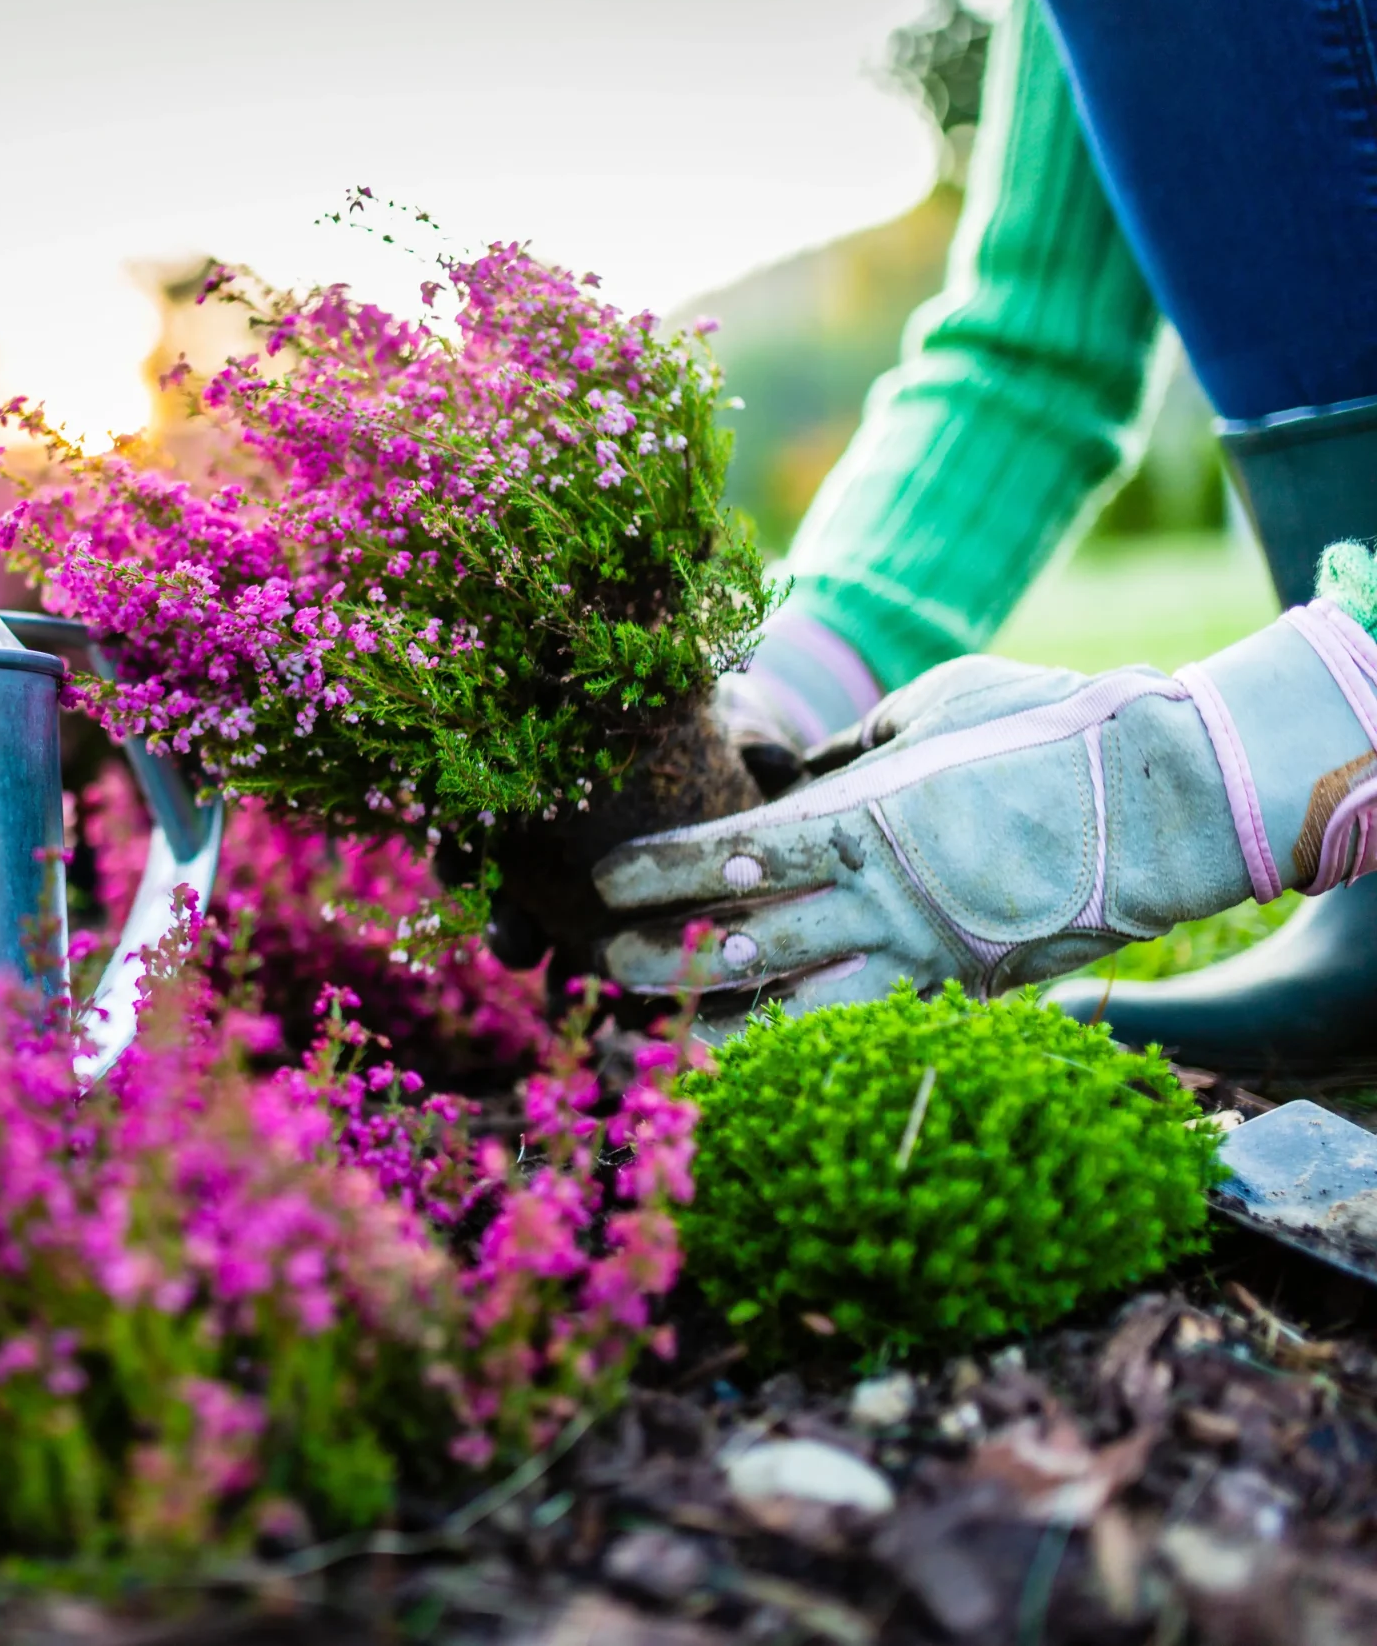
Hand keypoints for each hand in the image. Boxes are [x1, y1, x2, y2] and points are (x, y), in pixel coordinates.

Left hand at [596, 602, 1376, 1012]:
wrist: (1169, 798)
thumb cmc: (1049, 725)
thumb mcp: (934, 706)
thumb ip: (862, 743)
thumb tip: (820, 764)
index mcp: (858, 821)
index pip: (726, 859)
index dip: (656, 873)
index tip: (603, 883)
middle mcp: (878, 903)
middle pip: (739, 950)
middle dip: (660, 965)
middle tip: (602, 970)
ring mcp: (924, 959)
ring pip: (794, 1022)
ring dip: (718, 1035)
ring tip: (660, 1046)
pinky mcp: (967, 994)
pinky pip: (870, 1034)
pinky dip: (809, 1056)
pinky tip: (762, 1065)